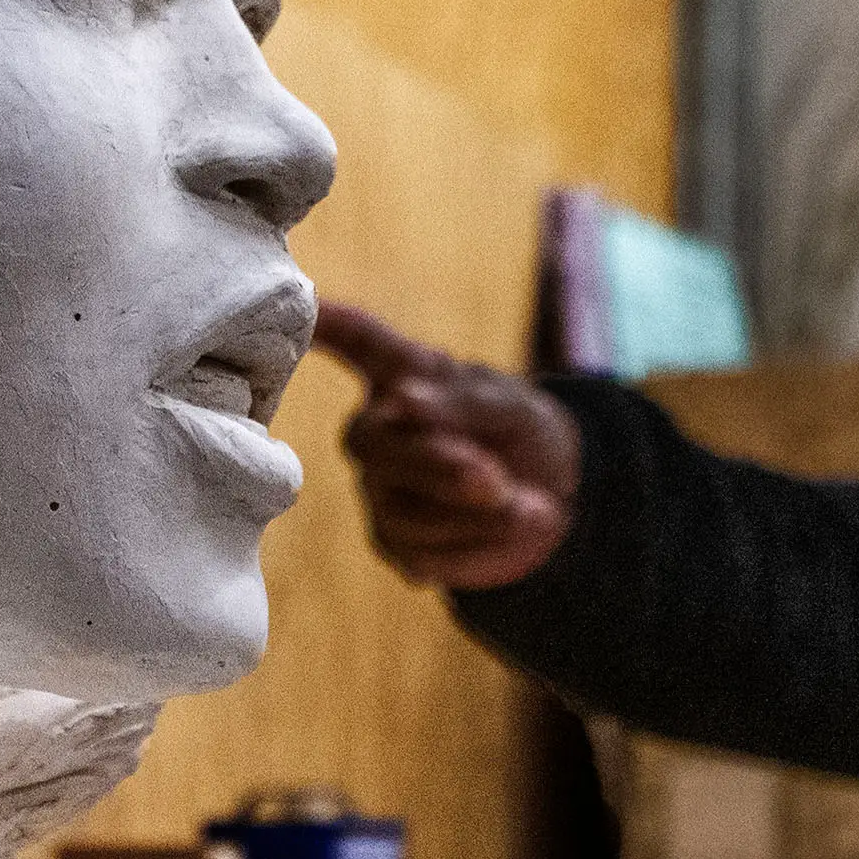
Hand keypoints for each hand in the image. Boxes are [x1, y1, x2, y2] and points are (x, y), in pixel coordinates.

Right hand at [316, 303, 580, 589]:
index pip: (360, 343)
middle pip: (372, 443)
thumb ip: (463, 400)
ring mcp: (379, 488)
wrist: (552, 497)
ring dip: (472, 515)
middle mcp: (376, 431)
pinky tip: (515, 527)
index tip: (305, 305)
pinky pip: (424, 553)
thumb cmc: (519, 431)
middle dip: (436, 465)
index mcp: (403, 375)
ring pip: (400, 510)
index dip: (329, 325)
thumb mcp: (512, 405)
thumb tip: (404, 400)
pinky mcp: (396, 543)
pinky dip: (478, 546)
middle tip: (493, 479)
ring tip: (533, 508)